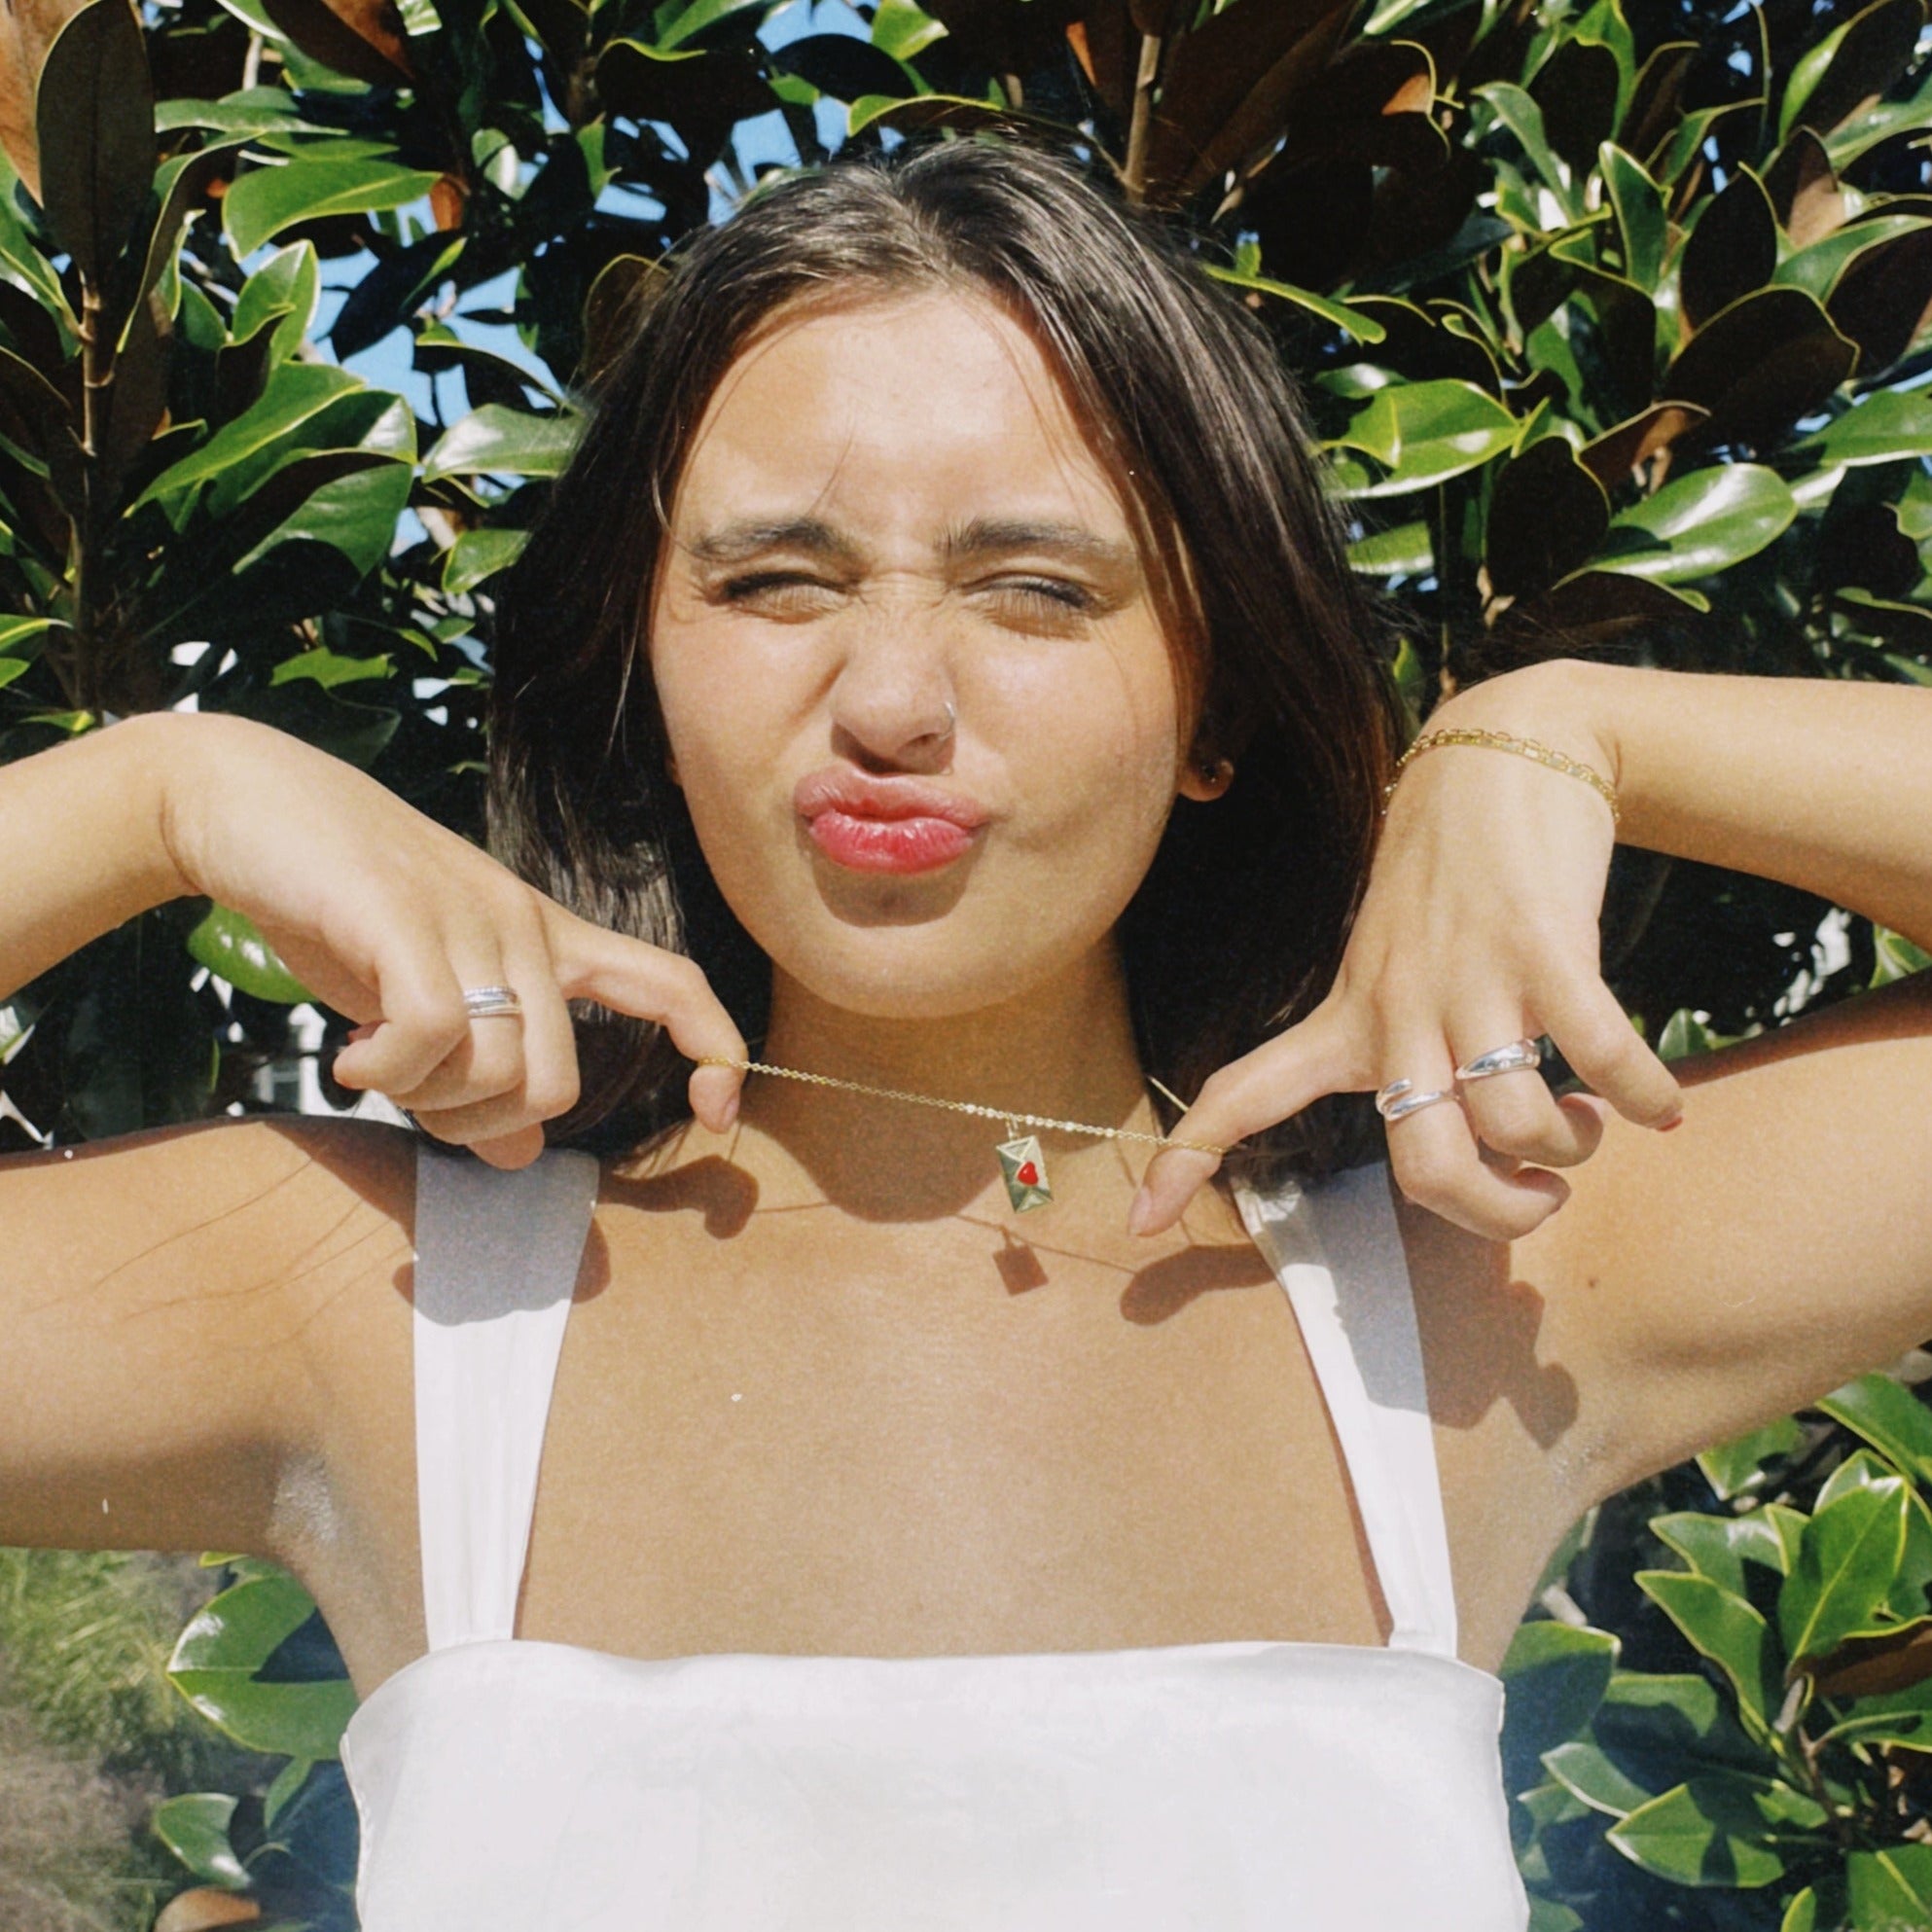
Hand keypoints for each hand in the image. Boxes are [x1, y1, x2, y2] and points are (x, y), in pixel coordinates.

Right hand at [159, 712, 744, 1168]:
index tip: (721, 1111)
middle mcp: (524, 925)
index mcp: (546, 938)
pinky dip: (387, 1072)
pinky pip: (434, 1035)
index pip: (674, 984)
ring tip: (368, 1064)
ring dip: (423, 1100)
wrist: (243, 803)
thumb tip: (522, 1154)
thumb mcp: (420, 1000)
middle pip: (557, 1081)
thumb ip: (476, 1072)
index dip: (716, 1048)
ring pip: (499, 1068)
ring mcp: (469, 916)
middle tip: (412, 1103)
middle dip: (480, 1125)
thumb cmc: (337, 910)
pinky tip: (347, 1058)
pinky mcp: (404, 916)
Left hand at [1132, 663, 1683, 1241]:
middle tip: (1537, 1198)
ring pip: (1512, 1127)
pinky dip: (1646, 1097)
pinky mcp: (1545, 946)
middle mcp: (1397, 1008)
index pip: (1239, 1092)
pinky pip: (1603, 1057)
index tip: (1138, 1225)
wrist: (1506, 754)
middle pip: (1423, 1168)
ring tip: (1591, 1123)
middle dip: (1495, 1214)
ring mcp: (1470, 978)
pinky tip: (1665, 1105)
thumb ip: (1397, 1051)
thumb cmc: (1449, 881)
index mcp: (1347, 1018)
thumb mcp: (1388, 964)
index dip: (1187, 1160)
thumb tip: (1460, 1156)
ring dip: (1571, 1152)